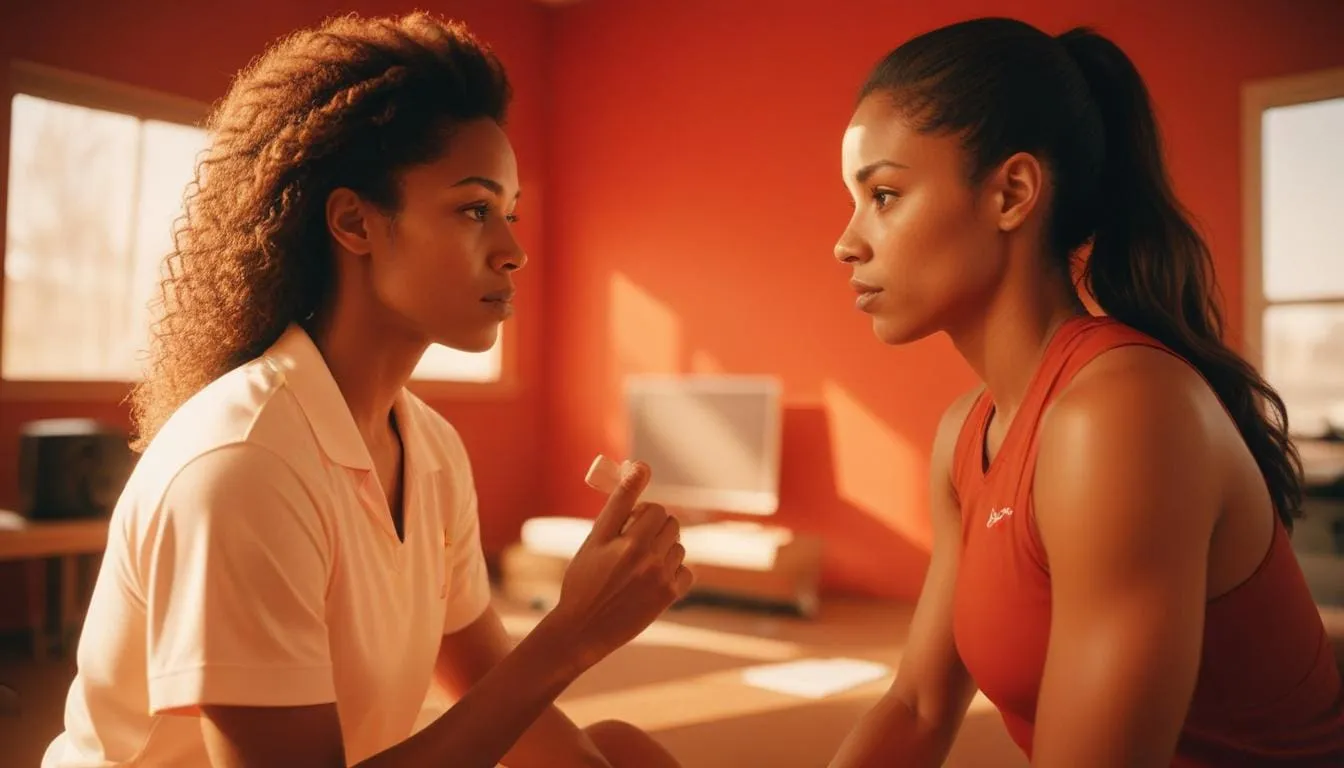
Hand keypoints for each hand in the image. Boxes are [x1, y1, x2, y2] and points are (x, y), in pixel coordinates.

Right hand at [547, 461, 692, 669]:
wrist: (582, 630)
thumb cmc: (583, 580)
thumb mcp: (595, 539)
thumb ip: (620, 501)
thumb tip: (640, 467)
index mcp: (630, 541)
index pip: (655, 508)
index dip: (642, 511)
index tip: (635, 516)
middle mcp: (649, 559)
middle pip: (670, 524)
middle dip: (654, 527)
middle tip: (631, 541)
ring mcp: (661, 579)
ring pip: (678, 546)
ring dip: (662, 549)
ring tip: (637, 565)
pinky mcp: (669, 596)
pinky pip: (685, 571)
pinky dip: (673, 571)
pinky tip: (651, 579)